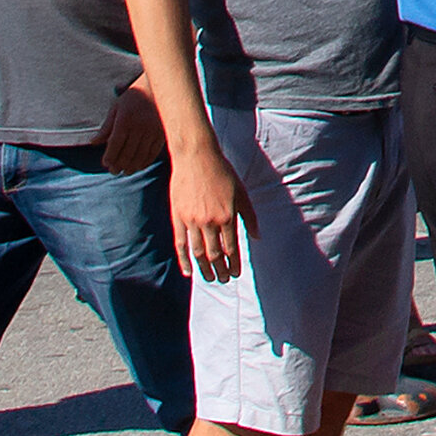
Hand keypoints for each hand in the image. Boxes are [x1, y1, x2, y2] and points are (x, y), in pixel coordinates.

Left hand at [96, 88, 162, 177]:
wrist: (160, 86)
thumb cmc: (134, 97)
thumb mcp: (117, 107)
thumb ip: (106, 127)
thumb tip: (93, 143)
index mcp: (125, 119)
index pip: (115, 144)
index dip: (109, 156)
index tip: (106, 163)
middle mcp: (139, 126)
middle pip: (127, 153)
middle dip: (119, 165)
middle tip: (114, 171)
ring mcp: (152, 131)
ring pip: (140, 155)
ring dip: (132, 167)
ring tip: (126, 171)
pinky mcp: (162, 133)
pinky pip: (153, 152)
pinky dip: (146, 162)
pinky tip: (139, 166)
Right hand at [169, 135, 250, 281]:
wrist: (196, 156)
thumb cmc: (222, 172)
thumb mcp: (241, 192)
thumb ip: (249, 216)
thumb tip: (257, 237)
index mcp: (227, 216)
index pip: (231, 248)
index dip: (234, 263)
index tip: (235, 273)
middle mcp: (210, 221)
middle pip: (215, 255)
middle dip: (221, 270)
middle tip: (224, 280)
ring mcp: (192, 220)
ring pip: (198, 253)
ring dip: (205, 269)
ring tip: (210, 278)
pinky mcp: (178, 217)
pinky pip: (180, 244)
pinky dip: (184, 260)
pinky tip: (188, 272)